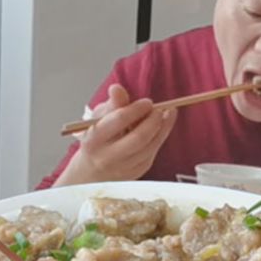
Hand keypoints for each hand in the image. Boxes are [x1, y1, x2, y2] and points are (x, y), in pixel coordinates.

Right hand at [55, 84, 177, 185]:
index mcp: (94, 140)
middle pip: (139, 137)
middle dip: (154, 121)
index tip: (147, 102)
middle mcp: (108, 157)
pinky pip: (152, 152)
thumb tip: (116, 88)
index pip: (119, 120)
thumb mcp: (98, 120)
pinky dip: (160, 137)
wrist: (93, 171)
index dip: (136, 109)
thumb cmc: (97, 139)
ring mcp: (123, 168)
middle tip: (160, 109)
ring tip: (167, 114)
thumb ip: (111, 105)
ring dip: (162, 127)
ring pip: (150, 146)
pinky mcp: (136, 172)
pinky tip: (162, 126)